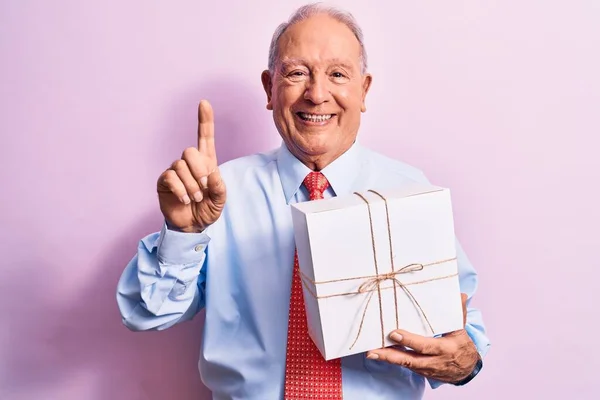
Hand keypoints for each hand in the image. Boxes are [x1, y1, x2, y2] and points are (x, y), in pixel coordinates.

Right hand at [157, 100, 225, 232]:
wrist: (192, 226)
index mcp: (206, 163)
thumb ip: (220, 187)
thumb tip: (211, 173)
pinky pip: (170, 177)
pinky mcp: (164, 181)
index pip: (205, 137)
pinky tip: (185, 200)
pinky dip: (180, 189)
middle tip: (204, 188)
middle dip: (199, 170)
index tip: (204, 102)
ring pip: (180, 166)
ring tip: (196, 198)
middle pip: (190, 150)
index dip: (205, 120)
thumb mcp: (220, 200)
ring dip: (191, 185)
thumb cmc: (207, 210)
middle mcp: (189, 163)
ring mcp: (175, 171)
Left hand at [366, 293, 479, 382]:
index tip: (394, 333)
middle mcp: (434, 361)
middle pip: (411, 359)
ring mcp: (426, 368)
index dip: (409, 341)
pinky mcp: (420, 371)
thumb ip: (458, 312)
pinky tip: (378, 354)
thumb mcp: (461, 330)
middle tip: (374, 348)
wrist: (466, 369)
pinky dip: (391, 360)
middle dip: (392, 354)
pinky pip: (404, 365)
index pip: (425, 345)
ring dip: (387, 359)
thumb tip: (461, 294)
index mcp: (445, 349)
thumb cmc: (460, 345)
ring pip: (404, 364)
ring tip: (371, 353)